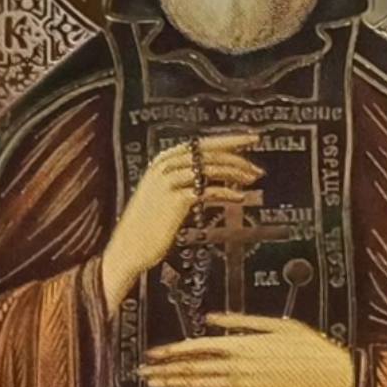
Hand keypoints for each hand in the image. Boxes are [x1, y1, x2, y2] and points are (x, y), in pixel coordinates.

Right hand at [101, 134, 260, 313]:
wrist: (128, 248)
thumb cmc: (147, 225)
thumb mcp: (162, 194)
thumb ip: (182, 179)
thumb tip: (212, 173)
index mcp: (162, 160)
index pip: (201, 144)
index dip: (228, 140)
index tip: (250, 139)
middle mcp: (164, 167)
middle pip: (208, 153)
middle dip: (237, 156)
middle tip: (258, 165)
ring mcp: (168, 182)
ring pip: (209, 169)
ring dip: (235, 173)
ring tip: (253, 180)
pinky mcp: (175, 200)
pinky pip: (207, 191)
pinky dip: (227, 193)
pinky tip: (240, 198)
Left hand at [138, 313, 354, 386]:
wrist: (332, 378)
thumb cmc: (309, 348)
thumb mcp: (277, 324)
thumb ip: (239, 321)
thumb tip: (210, 318)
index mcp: (242, 344)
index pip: (197, 347)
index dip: (172, 350)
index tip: (154, 351)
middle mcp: (237, 367)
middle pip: (192, 368)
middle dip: (164, 369)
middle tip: (142, 370)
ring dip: (172, 386)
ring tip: (152, 385)